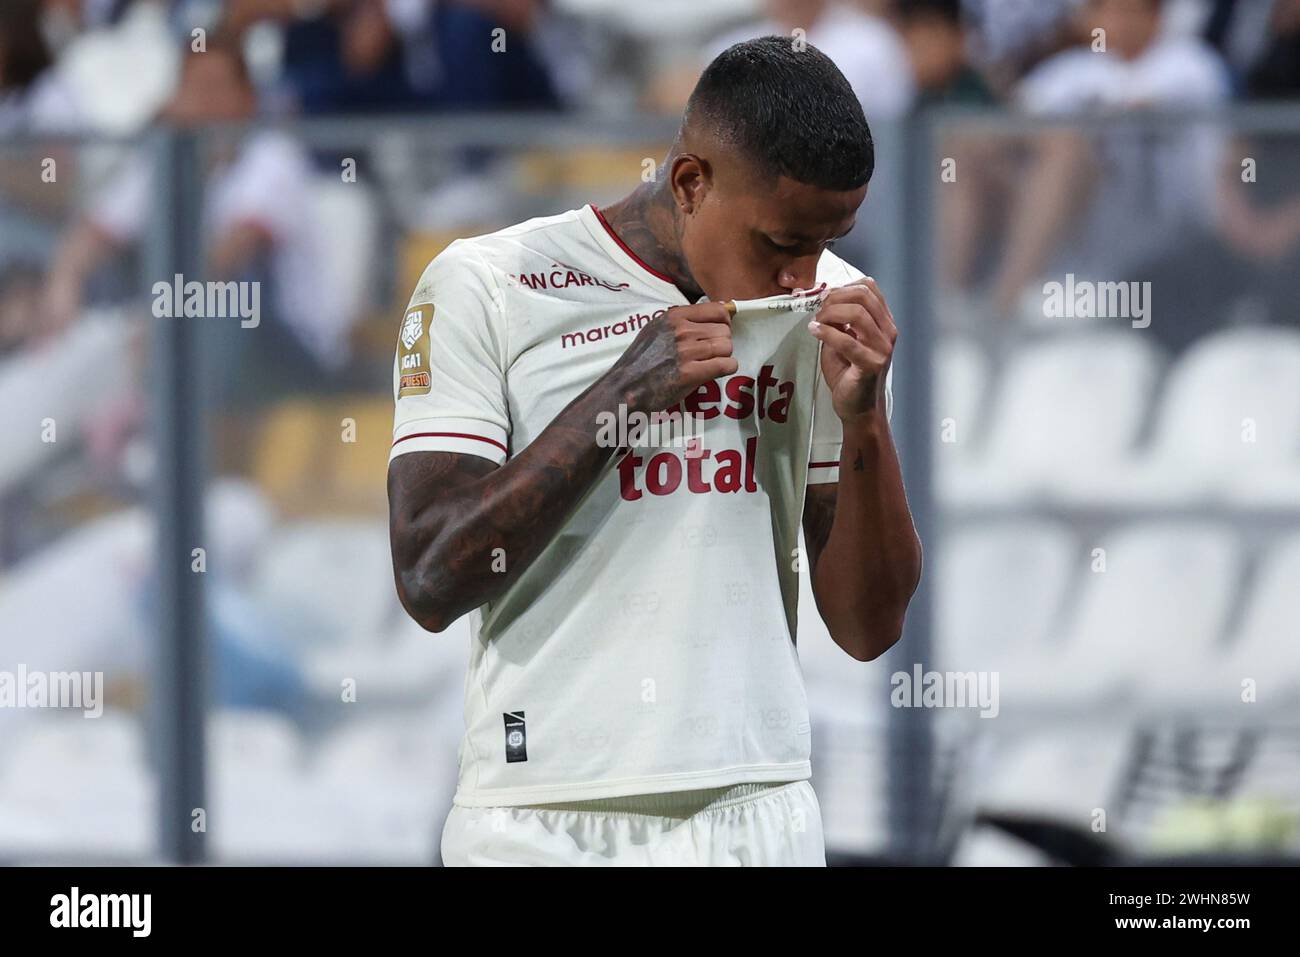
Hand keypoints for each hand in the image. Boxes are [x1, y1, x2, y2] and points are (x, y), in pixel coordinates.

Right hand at [607, 301, 736, 413]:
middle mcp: (681, 331)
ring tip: (710, 364)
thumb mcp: (657, 329)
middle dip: (722, 343)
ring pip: (727, 347)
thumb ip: (682, 321)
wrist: (625, 387)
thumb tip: (716, 315)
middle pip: (725, 331)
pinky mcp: (689, 373)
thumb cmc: (641, 360)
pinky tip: (716, 372)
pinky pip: (726, 365)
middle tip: (710, 354)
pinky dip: (726, 369)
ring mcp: (685, 352)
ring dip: (724, 357)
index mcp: (674, 316)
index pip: (718, 310)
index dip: (724, 323)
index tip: (718, 333)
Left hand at [807, 277, 895, 419]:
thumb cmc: (849, 373)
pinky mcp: (871, 364)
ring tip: (816, 322)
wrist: (858, 408)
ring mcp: (882, 348)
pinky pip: (847, 341)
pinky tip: (814, 332)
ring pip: (857, 314)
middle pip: (863, 295)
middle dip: (835, 298)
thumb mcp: (843, 339)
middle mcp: (888, 332)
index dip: (843, 287)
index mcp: (884, 322)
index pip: (869, 287)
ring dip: (830, 313)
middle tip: (818, 311)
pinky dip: (826, 332)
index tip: (824, 298)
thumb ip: (838, 320)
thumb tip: (822, 299)